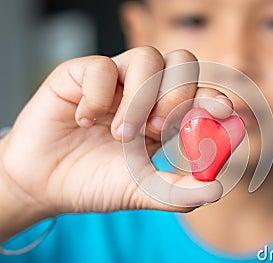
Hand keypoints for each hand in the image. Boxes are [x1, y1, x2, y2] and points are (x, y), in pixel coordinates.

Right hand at [0, 47, 232, 239]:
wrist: (46, 184)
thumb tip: (217, 188)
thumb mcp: (143, 191)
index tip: (223, 108)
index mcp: (165, 114)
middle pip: (181, 62)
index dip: (212, 95)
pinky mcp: (79, 74)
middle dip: (178, 93)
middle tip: (160, 128)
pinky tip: (85, 120)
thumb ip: (179, 192)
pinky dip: (98, 95)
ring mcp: (114, 80)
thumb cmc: (96, 182)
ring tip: (121, 135)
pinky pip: (100, 66)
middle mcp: (145, 91)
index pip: (199, 90)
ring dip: (139, 99)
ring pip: (146, 57)